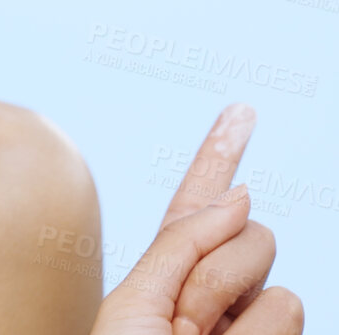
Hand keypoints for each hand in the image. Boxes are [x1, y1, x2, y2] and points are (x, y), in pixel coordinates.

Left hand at [89, 103, 302, 334]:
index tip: (240, 111)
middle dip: (214, 275)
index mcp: (169, 270)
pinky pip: (287, 309)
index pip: (196, 203)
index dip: (219, 155)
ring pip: (275, 281)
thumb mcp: (136, 299)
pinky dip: (254, 333)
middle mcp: (216, 291)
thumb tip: (242, 194)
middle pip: (253, 237)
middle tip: (177, 325)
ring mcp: (249, 320)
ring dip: (226, 310)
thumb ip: (183, 244)